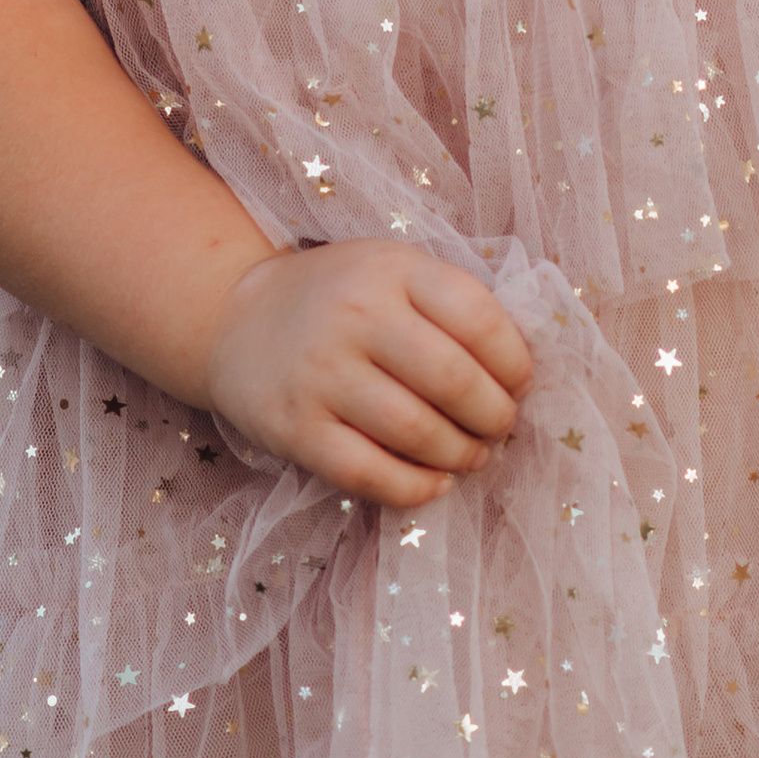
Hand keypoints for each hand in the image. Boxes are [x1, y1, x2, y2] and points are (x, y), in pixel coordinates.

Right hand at [202, 240, 535, 508]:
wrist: (236, 318)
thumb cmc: (337, 296)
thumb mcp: (393, 270)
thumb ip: (449, 303)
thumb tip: (518, 372)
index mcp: (394, 269)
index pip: (479, 318)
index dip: (514, 362)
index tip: (522, 385)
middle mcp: (357, 316)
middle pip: (453, 380)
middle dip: (494, 416)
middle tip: (502, 428)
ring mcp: (322, 374)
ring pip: (416, 431)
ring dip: (461, 455)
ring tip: (474, 457)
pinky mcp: (295, 429)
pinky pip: (369, 473)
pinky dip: (414, 488)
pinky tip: (435, 485)